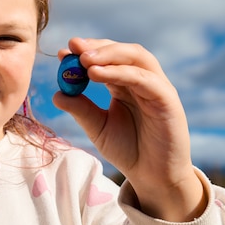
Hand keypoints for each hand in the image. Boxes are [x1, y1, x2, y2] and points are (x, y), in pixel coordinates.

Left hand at [52, 37, 205, 221]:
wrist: (153, 177)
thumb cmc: (129, 150)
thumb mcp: (98, 127)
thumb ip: (81, 109)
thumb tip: (56, 93)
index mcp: (126, 84)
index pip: (108, 58)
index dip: (87, 51)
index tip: (63, 51)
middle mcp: (143, 81)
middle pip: (123, 51)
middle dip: (98, 47)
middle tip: (74, 47)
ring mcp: (158, 88)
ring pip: (137, 58)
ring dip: (110, 54)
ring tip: (84, 60)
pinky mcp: (168, 100)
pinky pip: (145, 79)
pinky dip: (122, 72)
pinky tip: (97, 74)